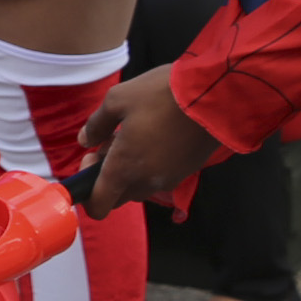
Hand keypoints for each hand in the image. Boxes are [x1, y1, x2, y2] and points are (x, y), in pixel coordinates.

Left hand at [77, 65, 219, 216]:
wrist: (215, 94)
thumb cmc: (161, 95)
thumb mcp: (117, 98)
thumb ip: (96, 124)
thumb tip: (85, 141)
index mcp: (124, 169)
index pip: (98, 206)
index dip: (86, 192)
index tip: (90, 162)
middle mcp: (146, 182)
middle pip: (117, 196)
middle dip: (107, 176)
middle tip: (111, 142)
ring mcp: (169, 179)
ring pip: (138, 186)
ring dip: (130, 170)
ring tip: (134, 135)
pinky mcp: (186, 171)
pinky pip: (159, 177)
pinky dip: (150, 166)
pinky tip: (154, 136)